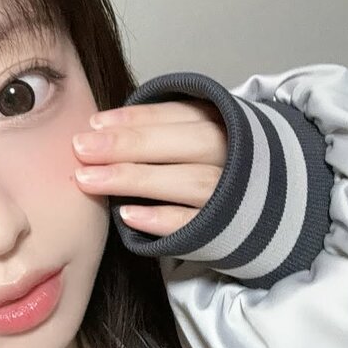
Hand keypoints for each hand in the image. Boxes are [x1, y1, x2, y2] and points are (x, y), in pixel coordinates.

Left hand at [72, 100, 227, 235]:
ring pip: (190, 182)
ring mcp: (234, 194)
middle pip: (187, 143)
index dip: (137, 118)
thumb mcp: (197, 138)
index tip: (94, 124)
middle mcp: (234, 155)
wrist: (266, 214)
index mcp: (225, 125)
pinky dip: (161, 218)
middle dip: (130, 144)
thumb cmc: (214, 169)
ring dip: (136, 180)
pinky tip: (126, 215)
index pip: (180, 115)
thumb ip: (161, 131)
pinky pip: (195, 224)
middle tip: (81, 148)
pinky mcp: (226, 231)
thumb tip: (99, 129)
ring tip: (89, 180)